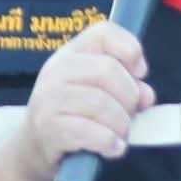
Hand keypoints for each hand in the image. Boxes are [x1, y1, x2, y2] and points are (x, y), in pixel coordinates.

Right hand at [7, 21, 154, 180]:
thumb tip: (146, 95)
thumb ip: (126, 88)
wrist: (34, 147)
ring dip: (121, 125)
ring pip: (102, 104)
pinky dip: (109, 143)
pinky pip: (91, 132)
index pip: (104, 32)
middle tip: (130, 114)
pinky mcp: (48, 128)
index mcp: (71, 53)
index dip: (130, 50)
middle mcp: (56, 70)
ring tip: (120, 135)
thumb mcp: (97, 92)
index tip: (139, 73)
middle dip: (129, 97)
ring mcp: (49, 98)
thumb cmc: (73, 115)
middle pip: (108, 70)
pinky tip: (112, 148)